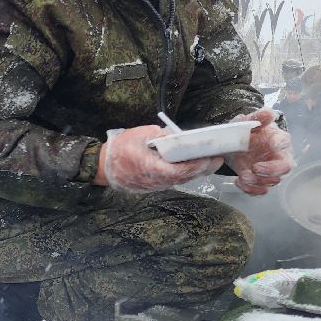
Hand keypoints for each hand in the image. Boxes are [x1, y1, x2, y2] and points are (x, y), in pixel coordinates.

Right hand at [99, 124, 222, 192]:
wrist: (102, 166)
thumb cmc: (119, 148)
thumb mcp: (140, 135)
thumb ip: (160, 136)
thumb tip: (177, 136)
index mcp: (151, 168)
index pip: (178, 170)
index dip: (195, 166)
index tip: (209, 158)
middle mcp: (155, 181)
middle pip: (184, 178)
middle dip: (202, 168)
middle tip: (218, 159)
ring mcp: (155, 185)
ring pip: (180, 180)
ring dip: (196, 172)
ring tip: (210, 161)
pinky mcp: (154, 186)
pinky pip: (173, 180)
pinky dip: (186, 174)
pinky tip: (194, 166)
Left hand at [226, 109, 292, 195]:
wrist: (233, 145)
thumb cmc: (246, 131)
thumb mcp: (247, 121)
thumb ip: (258, 117)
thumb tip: (269, 113)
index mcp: (278, 140)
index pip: (284, 143)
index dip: (278, 145)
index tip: (270, 144)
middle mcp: (279, 157)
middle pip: (285, 168)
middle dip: (270, 171)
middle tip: (255, 168)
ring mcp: (270, 171)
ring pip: (272, 182)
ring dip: (257, 182)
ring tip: (242, 177)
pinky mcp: (260, 181)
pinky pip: (260, 191)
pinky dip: (250, 190)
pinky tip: (239, 182)